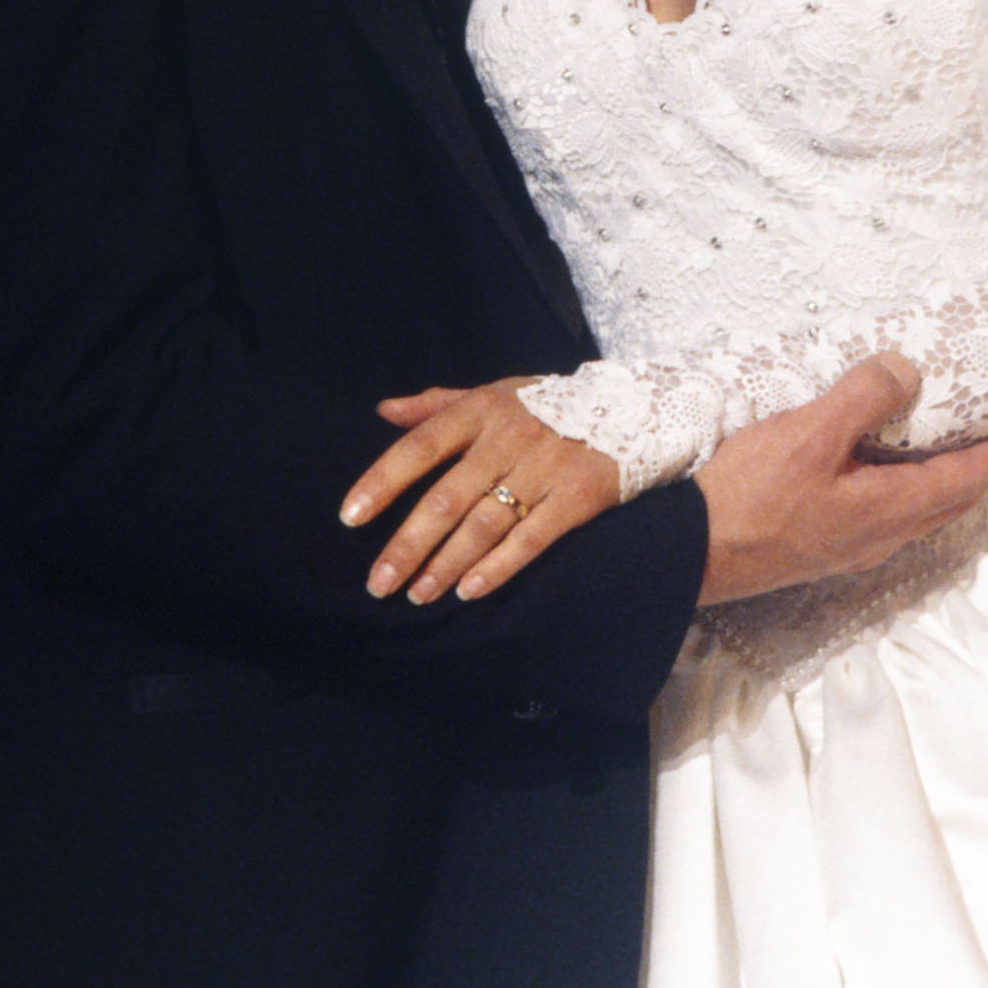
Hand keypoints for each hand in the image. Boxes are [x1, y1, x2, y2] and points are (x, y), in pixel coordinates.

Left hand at [341, 379, 620, 605]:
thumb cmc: (550, 404)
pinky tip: (469, 590)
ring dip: (445, 565)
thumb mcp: (495, 393)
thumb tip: (383, 410)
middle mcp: (509, 438)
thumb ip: (438, 405)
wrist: (637, 408)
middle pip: (446, 499)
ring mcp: (545, 467)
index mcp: (482, 410)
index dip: (382, 483)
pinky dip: (498, 568)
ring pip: (484, 525)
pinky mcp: (579, 497)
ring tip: (417, 594)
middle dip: (407, 545)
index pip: (420, 447)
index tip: (350, 519)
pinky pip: (531, 539)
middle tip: (378, 583)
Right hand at [696, 354, 987, 604]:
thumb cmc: (751, 499)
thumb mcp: (809, 434)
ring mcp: (853, 544)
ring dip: (944, 477)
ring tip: (949, 440)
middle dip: (984, 467)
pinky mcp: (826, 544)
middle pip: (952, 499)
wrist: (695, 555)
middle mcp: (883, 533)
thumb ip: (862, 399)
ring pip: (918, 508)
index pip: (969, 477)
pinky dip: (903, 483)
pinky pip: (886, 510)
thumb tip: (906, 372)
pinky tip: (877, 463)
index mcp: (890, 508)